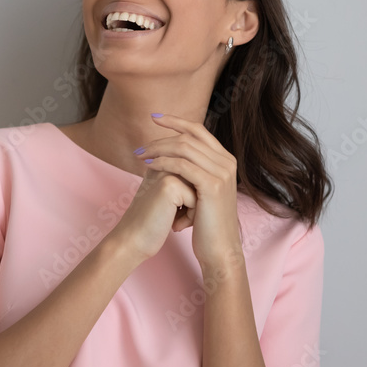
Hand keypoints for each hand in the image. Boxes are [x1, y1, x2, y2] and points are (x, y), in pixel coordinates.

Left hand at [131, 113, 243, 269]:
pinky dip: (163, 163)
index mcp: (225, 160)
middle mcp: (227, 162)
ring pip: (184, 148)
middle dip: (160, 139)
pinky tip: (149, 168)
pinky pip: (182, 165)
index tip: (154, 117)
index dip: (176, 121)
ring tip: (140, 157)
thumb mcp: (200, 190)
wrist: (218, 248)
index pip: (198, 130)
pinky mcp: (212, 185)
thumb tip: (170, 154)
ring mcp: (222, 173)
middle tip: (139, 149)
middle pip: (189, 137)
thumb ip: (192, 170)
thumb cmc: (206, 222)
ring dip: (158, 150)